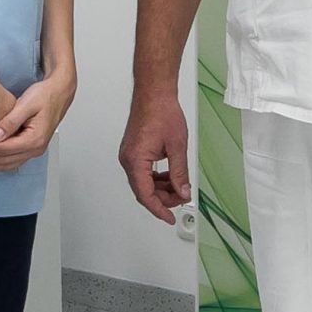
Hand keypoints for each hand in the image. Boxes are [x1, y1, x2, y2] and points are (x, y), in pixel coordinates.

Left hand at [0, 66, 76, 172]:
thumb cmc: (45, 95)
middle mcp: (35, 149)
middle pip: (3, 161)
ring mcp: (33, 151)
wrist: (59, 93)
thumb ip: (10, 121)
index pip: (3, 149)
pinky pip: (10, 161)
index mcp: (35, 139)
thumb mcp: (26, 104)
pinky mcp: (29, 148)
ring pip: (6, 165)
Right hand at [118, 85, 190, 225]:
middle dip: (163, 198)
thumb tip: (182, 191)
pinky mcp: (133, 152)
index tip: (170, 218)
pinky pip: (143, 172)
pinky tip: (170, 177)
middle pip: (143, 191)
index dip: (159, 209)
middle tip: (181, 198)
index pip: (145, 194)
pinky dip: (157, 178)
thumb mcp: (177, 147)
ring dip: (161, 189)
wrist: (154, 94)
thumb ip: (179, 173)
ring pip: (143, 183)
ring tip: (179, 187)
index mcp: (136, 160)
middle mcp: (128, 160)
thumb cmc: (162, 113)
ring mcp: (129, 156)